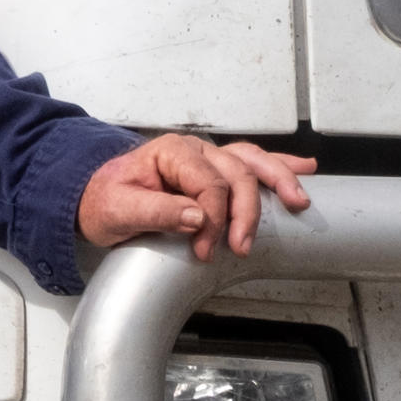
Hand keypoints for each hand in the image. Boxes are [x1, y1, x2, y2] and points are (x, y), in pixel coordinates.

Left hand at [77, 134, 317, 262]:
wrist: (95, 195)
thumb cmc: (105, 200)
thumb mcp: (119, 210)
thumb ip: (157, 212)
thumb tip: (196, 217)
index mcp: (171, 153)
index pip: (208, 183)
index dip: (213, 219)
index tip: (205, 250)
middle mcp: (194, 151)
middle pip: (237, 174)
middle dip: (245, 212)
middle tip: (241, 246)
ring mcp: (208, 158)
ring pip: (252, 163)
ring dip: (279, 181)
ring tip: (298, 201)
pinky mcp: (215, 170)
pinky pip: (252, 162)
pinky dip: (279, 165)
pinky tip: (305, 168)